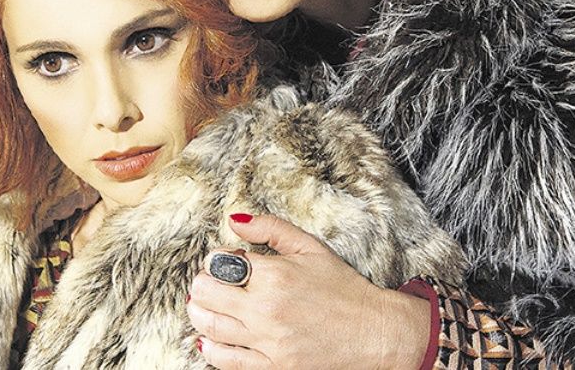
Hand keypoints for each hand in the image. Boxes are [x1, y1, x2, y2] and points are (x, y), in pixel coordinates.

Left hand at [188, 214, 430, 369]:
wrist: (374, 331)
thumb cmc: (343, 287)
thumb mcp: (310, 248)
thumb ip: (270, 228)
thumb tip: (234, 220)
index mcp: (274, 274)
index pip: (218, 262)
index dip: (215, 260)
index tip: (223, 263)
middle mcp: (266, 308)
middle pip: (205, 293)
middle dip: (202, 284)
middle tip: (209, 283)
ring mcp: (268, 341)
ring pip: (209, 325)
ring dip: (200, 313)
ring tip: (206, 306)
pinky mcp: (273, 366)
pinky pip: (226, 360)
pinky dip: (210, 348)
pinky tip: (210, 339)